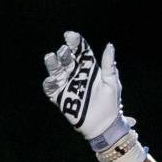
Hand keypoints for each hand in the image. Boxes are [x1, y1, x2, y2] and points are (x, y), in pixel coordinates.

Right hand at [42, 31, 131, 149]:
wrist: (104, 126)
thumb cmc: (110, 105)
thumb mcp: (112, 83)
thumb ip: (109, 65)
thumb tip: (109, 45)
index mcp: (89, 68)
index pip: (80, 50)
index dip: (75, 42)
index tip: (70, 36)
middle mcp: (77, 74)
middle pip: (67, 58)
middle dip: (64, 53)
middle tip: (64, 52)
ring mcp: (68, 85)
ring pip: (56, 70)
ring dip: (53, 63)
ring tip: (51, 58)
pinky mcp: (61, 97)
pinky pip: (51, 88)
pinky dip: (49, 83)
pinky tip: (52, 79)